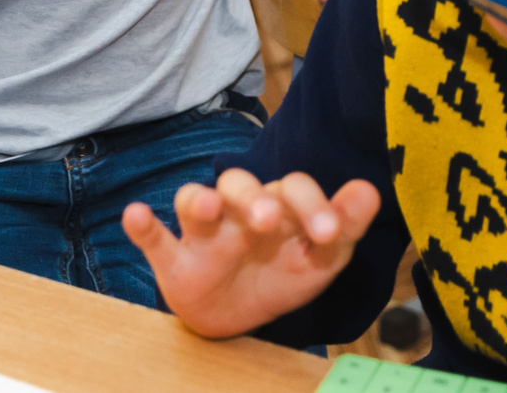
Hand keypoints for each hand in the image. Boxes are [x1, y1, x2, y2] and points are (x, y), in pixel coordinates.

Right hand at [122, 167, 380, 337]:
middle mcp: (236, 211)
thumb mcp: (320, 259)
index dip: (312, 206)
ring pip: (192, 200)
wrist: (235, 321)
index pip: (292, 189)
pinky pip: (154, 238)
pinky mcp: (173, 258)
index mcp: (277, 206)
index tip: (330, 235)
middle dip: (253, 199)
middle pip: (239, 183)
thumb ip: (344, 226)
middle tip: (268, 221)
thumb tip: (370, 189)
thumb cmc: (279, 275)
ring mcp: (202, 233)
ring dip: (198, 200)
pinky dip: (143, 226)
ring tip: (207, 206)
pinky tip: (136, 216)